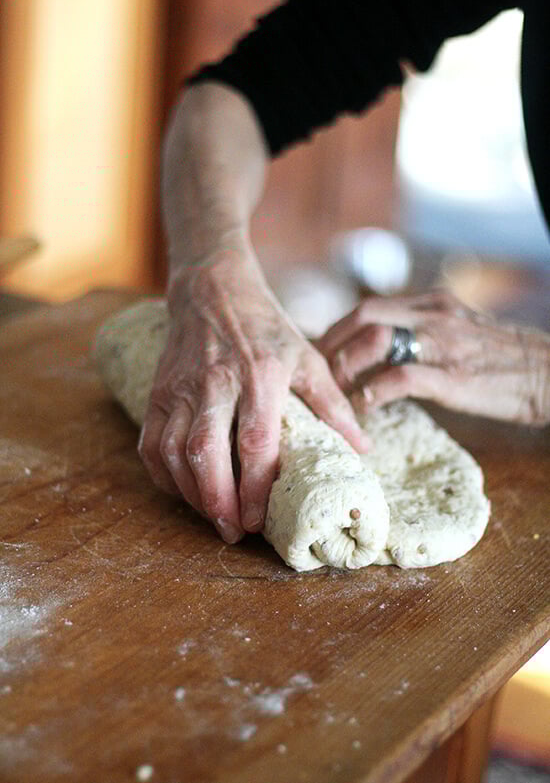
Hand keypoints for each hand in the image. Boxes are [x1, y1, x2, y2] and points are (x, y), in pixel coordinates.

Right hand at [138, 249, 368, 543]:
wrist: (213, 290)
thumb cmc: (266, 328)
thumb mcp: (307, 357)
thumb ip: (333, 404)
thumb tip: (362, 449)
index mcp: (260, 375)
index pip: (255, 440)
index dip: (255, 486)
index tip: (260, 519)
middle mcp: (216, 383)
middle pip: (206, 452)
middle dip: (217, 500)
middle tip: (232, 531)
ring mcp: (180, 388)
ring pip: (173, 451)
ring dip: (190, 493)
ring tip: (213, 517)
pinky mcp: (158, 391)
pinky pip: (151, 442)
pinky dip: (162, 474)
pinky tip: (183, 491)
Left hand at [316, 290, 549, 425]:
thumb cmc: (504, 362)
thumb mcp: (460, 334)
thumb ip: (423, 335)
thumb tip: (381, 356)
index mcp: (434, 304)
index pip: (369, 307)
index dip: (337, 330)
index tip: (321, 353)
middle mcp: (435, 315)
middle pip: (363, 316)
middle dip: (331, 344)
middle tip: (317, 374)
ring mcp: (444, 344)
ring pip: (375, 339)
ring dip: (346, 366)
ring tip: (335, 392)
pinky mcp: (453, 376)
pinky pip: (401, 377)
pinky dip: (373, 391)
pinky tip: (363, 407)